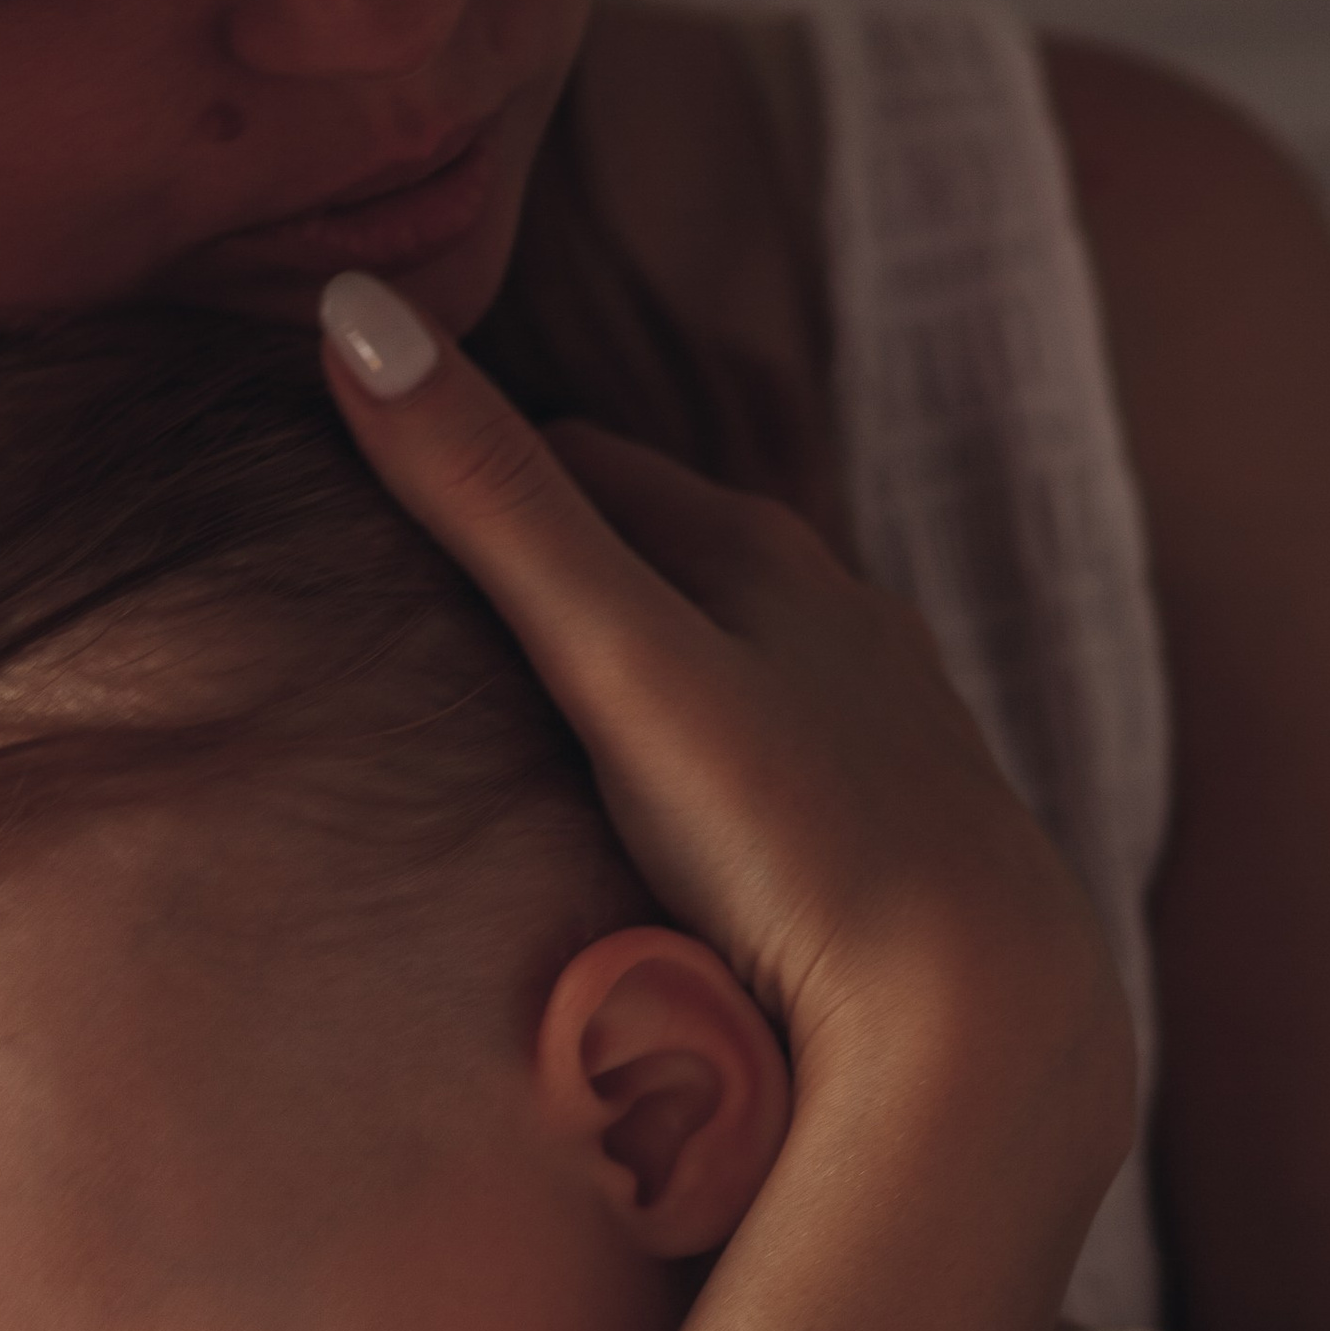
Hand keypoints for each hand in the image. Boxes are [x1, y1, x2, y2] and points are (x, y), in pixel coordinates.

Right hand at [320, 276, 1122, 1120]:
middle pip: (656, 559)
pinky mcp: (902, 833)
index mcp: (762, 552)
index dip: (469, 482)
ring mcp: (881, 725)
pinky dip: (708, 773)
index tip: (375, 519)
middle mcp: (840, 615)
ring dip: (637, 682)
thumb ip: (491, 504)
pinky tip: (675, 843)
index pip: (574, 465)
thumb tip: (351, 307)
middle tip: (429, 627)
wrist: (978, 1022)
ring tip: (538, 738)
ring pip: (726, 665)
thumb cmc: (794, 837)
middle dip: (550, 576)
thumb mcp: (617, 662)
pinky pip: (775, 768)